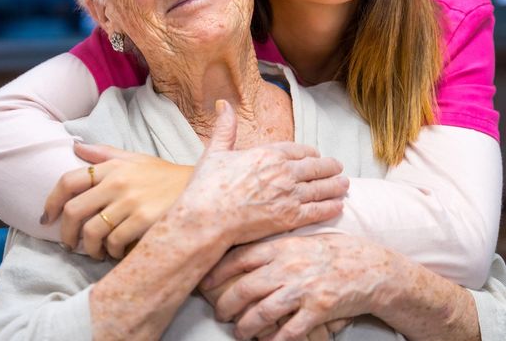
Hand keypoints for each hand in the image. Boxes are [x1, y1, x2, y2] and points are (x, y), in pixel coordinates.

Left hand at [42, 144, 192, 258]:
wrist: (199, 189)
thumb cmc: (163, 176)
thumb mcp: (135, 159)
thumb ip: (104, 153)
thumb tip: (75, 146)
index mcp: (113, 166)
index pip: (69, 181)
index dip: (51, 201)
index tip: (48, 218)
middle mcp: (118, 182)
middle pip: (74, 211)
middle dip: (66, 233)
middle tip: (70, 244)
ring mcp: (131, 202)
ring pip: (92, 232)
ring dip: (90, 248)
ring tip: (96, 251)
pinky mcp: (144, 221)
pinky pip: (114, 244)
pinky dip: (112, 253)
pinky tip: (117, 252)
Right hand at [181, 101, 348, 247]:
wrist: (207, 218)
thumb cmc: (207, 186)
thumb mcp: (215, 151)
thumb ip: (225, 128)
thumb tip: (222, 103)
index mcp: (267, 153)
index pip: (298, 150)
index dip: (310, 153)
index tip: (316, 155)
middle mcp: (283, 172)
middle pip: (315, 167)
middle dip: (329, 167)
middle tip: (338, 168)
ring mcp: (289, 195)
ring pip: (321, 188)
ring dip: (335, 186)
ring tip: (344, 184)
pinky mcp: (290, 218)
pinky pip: (318, 211)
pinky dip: (331, 207)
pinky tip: (338, 205)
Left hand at [203, 234, 390, 339]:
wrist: (367, 267)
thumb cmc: (331, 251)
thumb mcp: (300, 241)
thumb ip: (275, 248)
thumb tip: (244, 257)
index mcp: (281, 246)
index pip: (240, 257)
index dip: (219, 271)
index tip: (205, 282)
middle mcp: (287, 267)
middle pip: (246, 288)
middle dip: (227, 304)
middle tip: (220, 313)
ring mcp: (302, 289)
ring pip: (262, 312)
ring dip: (245, 327)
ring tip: (239, 332)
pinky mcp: (317, 310)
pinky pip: (288, 331)